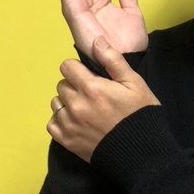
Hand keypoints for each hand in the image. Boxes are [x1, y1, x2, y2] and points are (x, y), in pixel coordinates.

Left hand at [47, 36, 159, 161]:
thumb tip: (96, 40)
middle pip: (62, 84)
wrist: (141, 153)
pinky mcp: (67, 141)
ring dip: (67, 102)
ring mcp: (69, 124)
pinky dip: (61, 120)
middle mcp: (76, 105)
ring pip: (56, 102)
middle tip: (93, 94)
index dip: (78, 69)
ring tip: (86, 108)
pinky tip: (77, 122)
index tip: (90, 76)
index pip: (67, 67)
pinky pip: (52, 123)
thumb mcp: (134, 83)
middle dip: (75, 85)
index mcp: (92, 88)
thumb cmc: (140, 115)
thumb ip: (113, 60)